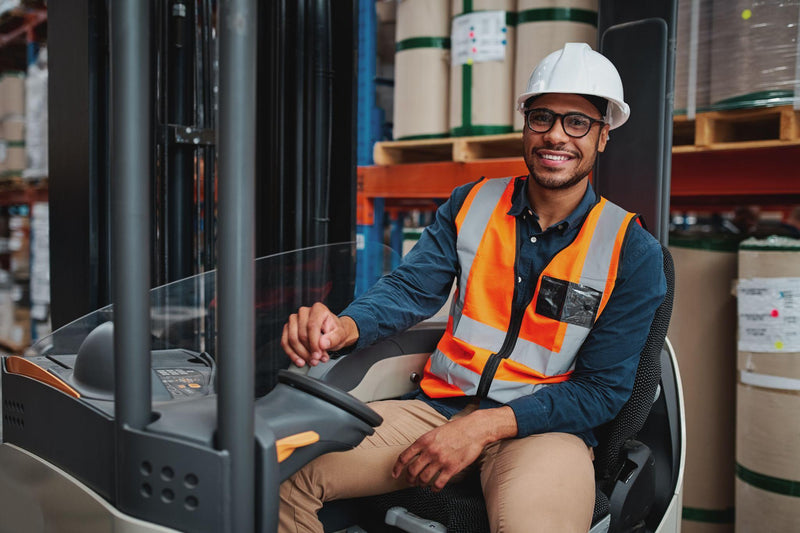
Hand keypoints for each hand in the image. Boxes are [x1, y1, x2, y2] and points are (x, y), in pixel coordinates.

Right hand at [281, 302, 358, 366]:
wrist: (331, 333)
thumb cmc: (334, 331)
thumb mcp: (340, 335)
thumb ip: (333, 339)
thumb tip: (323, 343)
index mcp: (318, 309)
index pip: (312, 326)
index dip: (314, 343)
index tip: (318, 355)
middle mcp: (304, 312)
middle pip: (301, 334)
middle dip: (309, 351)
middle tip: (317, 360)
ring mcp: (294, 320)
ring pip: (292, 340)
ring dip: (301, 354)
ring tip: (311, 361)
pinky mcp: (288, 329)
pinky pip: (285, 343)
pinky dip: (292, 354)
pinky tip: (300, 361)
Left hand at [392, 407, 517, 491]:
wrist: (474, 429)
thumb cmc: (457, 429)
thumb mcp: (435, 432)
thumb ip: (425, 443)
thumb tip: (416, 454)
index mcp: (424, 440)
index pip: (404, 457)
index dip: (397, 468)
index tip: (395, 474)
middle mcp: (430, 451)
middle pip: (412, 470)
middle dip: (409, 479)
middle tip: (410, 481)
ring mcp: (440, 460)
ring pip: (423, 479)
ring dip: (421, 484)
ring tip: (422, 484)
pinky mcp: (451, 468)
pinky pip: (438, 484)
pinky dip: (434, 489)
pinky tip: (434, 489)